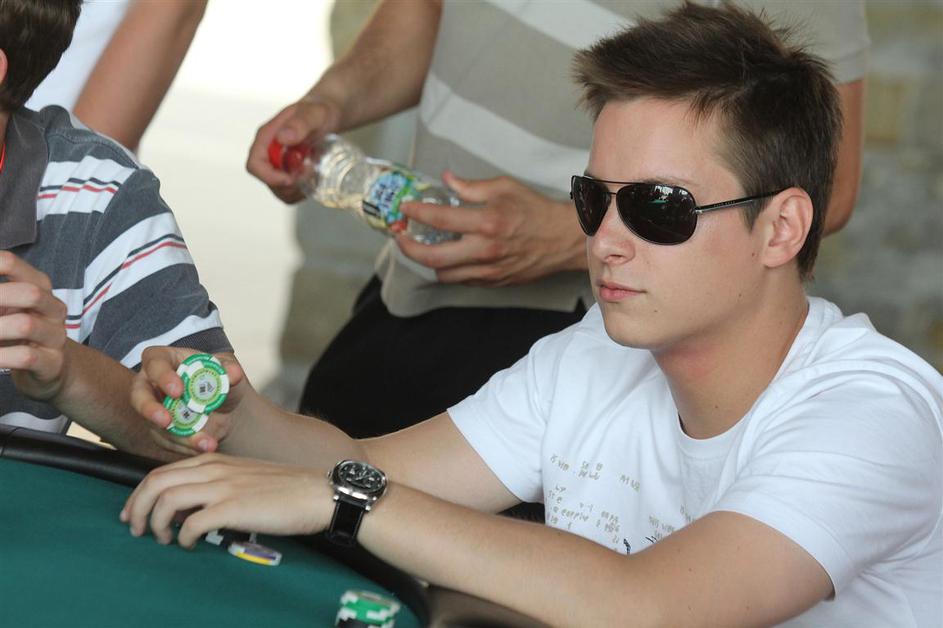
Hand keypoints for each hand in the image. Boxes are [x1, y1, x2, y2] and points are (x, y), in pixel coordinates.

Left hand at [0, 251, 69, 400]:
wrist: (52, 367)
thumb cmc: (19, 332)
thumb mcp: (6, 307)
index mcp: (38, 287)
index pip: (11, 263)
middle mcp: (53, 309)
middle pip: (31, 292)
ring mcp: (55, 336)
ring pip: (26, 325)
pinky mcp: (52, 362)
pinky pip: (25, 356)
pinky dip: (0, 356)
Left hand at [120, 453, 329, 546]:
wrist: (317, 493)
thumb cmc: (285, 489)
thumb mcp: (244, 476)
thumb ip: (217, 484)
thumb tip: (190, 508)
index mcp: (215, 460)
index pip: (161, 471)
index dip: (140, 494)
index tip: (136, 512)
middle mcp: (214, 469)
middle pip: (155, 482)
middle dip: (137, 507)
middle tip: (136, 528)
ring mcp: (223, 487)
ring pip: (167, 499)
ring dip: (156, 523)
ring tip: (162, 539)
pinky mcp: (234, 508)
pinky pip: (192, 523)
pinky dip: (182, 537)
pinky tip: (188, 544)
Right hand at [131, 346, 244, 454]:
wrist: (224, 408)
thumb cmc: (219, 380)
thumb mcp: (228, 372)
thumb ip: (230, 370)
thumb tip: (233, 373)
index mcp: (166, 359)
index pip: (154, 361)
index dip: (162, 376)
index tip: (178, 390)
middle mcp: (152, 383)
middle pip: (138, 395)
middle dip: (150, 409)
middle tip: (166, 421)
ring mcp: (153, 409)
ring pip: (155, 425)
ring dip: (178, 436)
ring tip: (204, 442)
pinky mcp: (159, 431)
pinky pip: (167, 442)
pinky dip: (186, 447)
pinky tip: (204, 446)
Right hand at [245, 96, 341, 203]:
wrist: (327, 116)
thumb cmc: (318, 111)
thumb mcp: (313, 114)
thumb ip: (299, 123)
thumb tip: (282, 138)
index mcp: (267, 137)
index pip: (255, 165)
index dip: (269, 177)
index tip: (291, 178)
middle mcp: (268, 153)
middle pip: (268, 182)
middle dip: (290, 184)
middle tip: (310, 171)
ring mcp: (278, 164)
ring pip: (279, 191)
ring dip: (298, 189)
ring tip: (313, 171)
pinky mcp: (288, 172)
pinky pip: (290, 192)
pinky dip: (302, 191)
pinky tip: (314, 178)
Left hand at [396, 172, 587, 285]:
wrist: (563, 239)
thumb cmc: (535, 209)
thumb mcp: (504, 187)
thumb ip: (471, 187)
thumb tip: (446, 180)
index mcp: (486, 222)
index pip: (439, 219)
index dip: (416, 213)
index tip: (405, 208)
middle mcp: (485, 250)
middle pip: (432, 257)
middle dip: (408, 248)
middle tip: (401, 238)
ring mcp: (489, 270)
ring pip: (444, 274)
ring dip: (430, 261)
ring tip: (426, 247)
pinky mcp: (494, 281)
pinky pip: (462, 280)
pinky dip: (451, 269)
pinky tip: (450, 256)